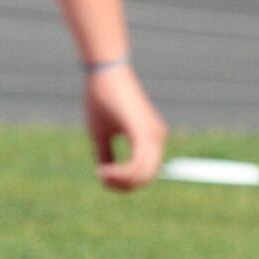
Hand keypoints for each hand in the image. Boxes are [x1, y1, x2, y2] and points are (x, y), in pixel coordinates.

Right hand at [84, 63, 167, 190]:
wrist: (105, 73)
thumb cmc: (101, 99)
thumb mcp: (101, 133)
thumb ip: (106, 155)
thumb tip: (105, 175)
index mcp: (150, 138)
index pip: (145, 172)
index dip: (125, 182)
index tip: (103, 177)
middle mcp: (157, 138)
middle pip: (146, 178)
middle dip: (124, 185)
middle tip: (103, 179)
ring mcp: (153, 136)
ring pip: (142, 175)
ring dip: (121, 181)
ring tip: (103, 175)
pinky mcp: (145, 133)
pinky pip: (137, 165)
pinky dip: (122, 174)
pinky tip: (106, 171)